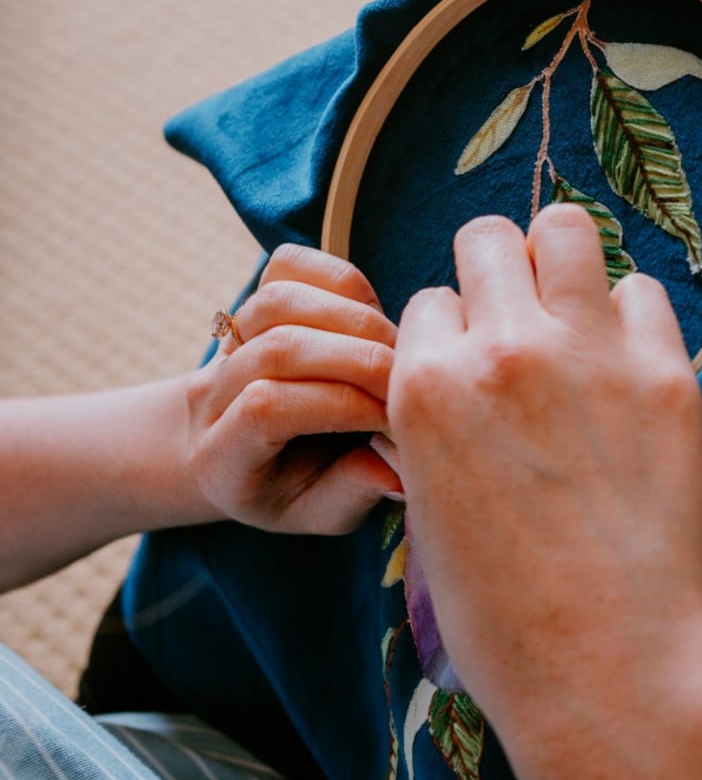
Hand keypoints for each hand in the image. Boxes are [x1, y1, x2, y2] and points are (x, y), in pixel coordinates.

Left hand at [186, 244, 403, 533]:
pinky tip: (370, 313)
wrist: (218, 451)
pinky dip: (340, 280)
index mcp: (221, 454)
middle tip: (410, 383)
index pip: (269, 407)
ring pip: (283, 300)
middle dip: (362, 358)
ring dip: (355, 318)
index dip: (342, 404)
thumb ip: (352, 493)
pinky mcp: (250, 300)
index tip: (394, 422)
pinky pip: (289, 267)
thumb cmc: (276, 487)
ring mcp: (227, 339)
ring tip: (394, 349)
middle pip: (280, 347)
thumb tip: (400, 467)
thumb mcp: (313, 512)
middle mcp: (212, 391)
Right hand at [387, 206, 701, 743]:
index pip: (429, 302)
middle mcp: (502, 351)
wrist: (601, 663)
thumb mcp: (428, 506)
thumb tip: (455, 378)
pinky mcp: (665, 375)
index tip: (472, 372)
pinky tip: (625, 364)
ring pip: (567, 232)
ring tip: (572, 314)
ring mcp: (589, 355)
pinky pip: (643, 293)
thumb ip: (433, 423)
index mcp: (425, 386)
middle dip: (496, 273)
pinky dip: (630, 317)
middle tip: (518, 323)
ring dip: (561, 264)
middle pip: (488, 240)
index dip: (450, 335)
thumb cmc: (501, 613)